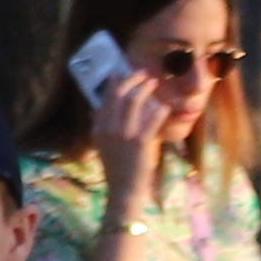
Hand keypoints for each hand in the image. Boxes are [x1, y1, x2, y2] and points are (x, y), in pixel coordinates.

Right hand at [94, 60, 196, 189]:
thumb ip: (100, 126)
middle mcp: (108, 128)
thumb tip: (95, 109)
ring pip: (134, 102)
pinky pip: (152, 120)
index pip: (105, 98)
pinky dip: (159, 110)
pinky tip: (164, 107)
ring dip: (146, 89)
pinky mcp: (140, 143)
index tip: (121, 71)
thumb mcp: (102, 145)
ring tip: (154, 83)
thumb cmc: (117, 167)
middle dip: (132, 80)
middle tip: (143, 73)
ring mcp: (124, 135)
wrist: (124, 190)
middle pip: (119, 95)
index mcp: (99, 128)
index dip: (114, 82)